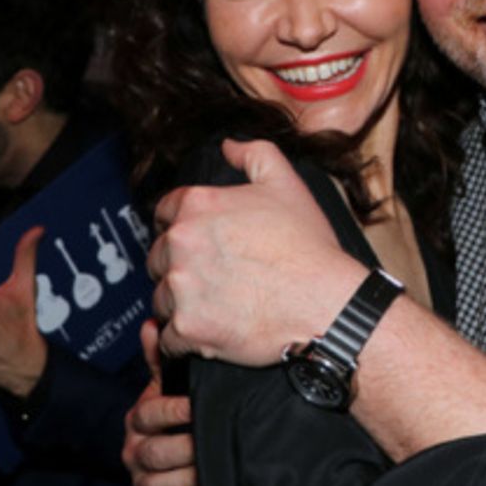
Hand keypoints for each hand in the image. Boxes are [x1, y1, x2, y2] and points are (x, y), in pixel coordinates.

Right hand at [124, 320, 200, 485]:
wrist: (181, 455)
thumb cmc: (179, 413)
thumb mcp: (170, 384)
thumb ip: (162, 357)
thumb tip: (154, 324)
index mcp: (138, 421)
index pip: (147, 416)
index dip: (172, 411)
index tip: (197, 407)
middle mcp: (135, 453)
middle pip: (152, 454)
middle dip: (185, 449)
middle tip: (213, 442)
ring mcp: (142, 484)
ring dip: (186, 483)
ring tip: (214, 472)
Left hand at [153, 139, 363, 363]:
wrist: (325, 303)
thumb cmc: (308, 249)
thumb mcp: (287, 185)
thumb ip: (254, 155)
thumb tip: (228, 146)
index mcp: (198, 206)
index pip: (165, 213)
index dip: (184, 227)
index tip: (202, 244)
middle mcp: (182, 244)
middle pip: (159, 257)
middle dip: (181, 267)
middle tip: (216, 278)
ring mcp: (181, 288)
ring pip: (162, 298)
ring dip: (182, 304)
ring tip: (218, 306)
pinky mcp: (188, 328)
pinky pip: (170, 339)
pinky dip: (186, 339)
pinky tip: (213, 332)